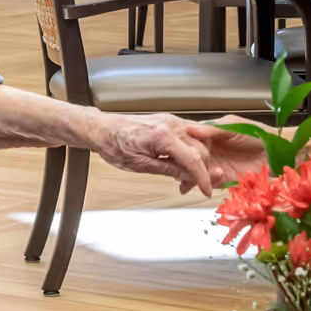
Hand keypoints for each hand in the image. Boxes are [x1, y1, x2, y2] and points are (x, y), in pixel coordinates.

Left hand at [91, 114, 249, 196]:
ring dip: (197, 160)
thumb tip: (188, 177)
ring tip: (183, 176)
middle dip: (201, 170)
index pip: (192, 159)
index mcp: (162, 136)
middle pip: (201, 149)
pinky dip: (192, 150)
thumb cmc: (115, 146)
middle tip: (189, 186)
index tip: (206, 190)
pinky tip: (182, 162)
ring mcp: (172, 121)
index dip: (202, 177)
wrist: (104, 129)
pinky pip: (190, 136)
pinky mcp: (170, 121)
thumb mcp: (140, 165)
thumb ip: (168, 170)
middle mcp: (171, 125)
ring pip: (199, 141)